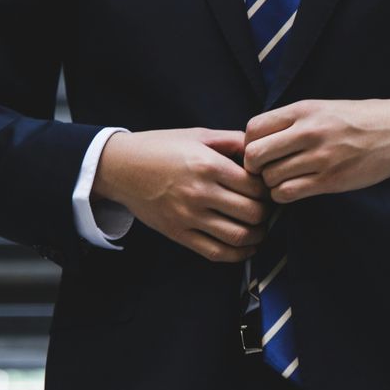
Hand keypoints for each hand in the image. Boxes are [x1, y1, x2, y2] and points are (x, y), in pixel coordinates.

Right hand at [92, 128, 269, 261]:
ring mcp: (188, 216)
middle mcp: (200, 193)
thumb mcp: (198, 135)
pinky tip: (246, 247)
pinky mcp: (178, 234)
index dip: (268, 189)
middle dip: (266, 213)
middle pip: (252, 213)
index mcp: (208, 165)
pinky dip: (238, 255)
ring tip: (260, 228)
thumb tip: (261, 149)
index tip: (267, 188)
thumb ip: (232, 140)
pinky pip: (215, 252)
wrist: (121, 167)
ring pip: (238, 236)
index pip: (255, 186)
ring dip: (257, 235)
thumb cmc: (161, 147)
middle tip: (267, 208)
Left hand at [243, 98, 389, 202]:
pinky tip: (294, 190)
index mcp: (303, 110)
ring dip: (271, 184)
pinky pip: (288, 193)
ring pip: (270, 178)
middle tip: (266, 171)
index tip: (260, 152)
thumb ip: (291, 122)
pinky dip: (284, 195)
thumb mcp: (322, 108)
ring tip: (284, 180)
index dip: (248, 144)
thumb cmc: (358, 119)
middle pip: (254, 155)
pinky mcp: (331, 180)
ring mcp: (320, 157)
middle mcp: (308, 132)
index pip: (253, 129)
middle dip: (254, 167)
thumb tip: (257, 141)